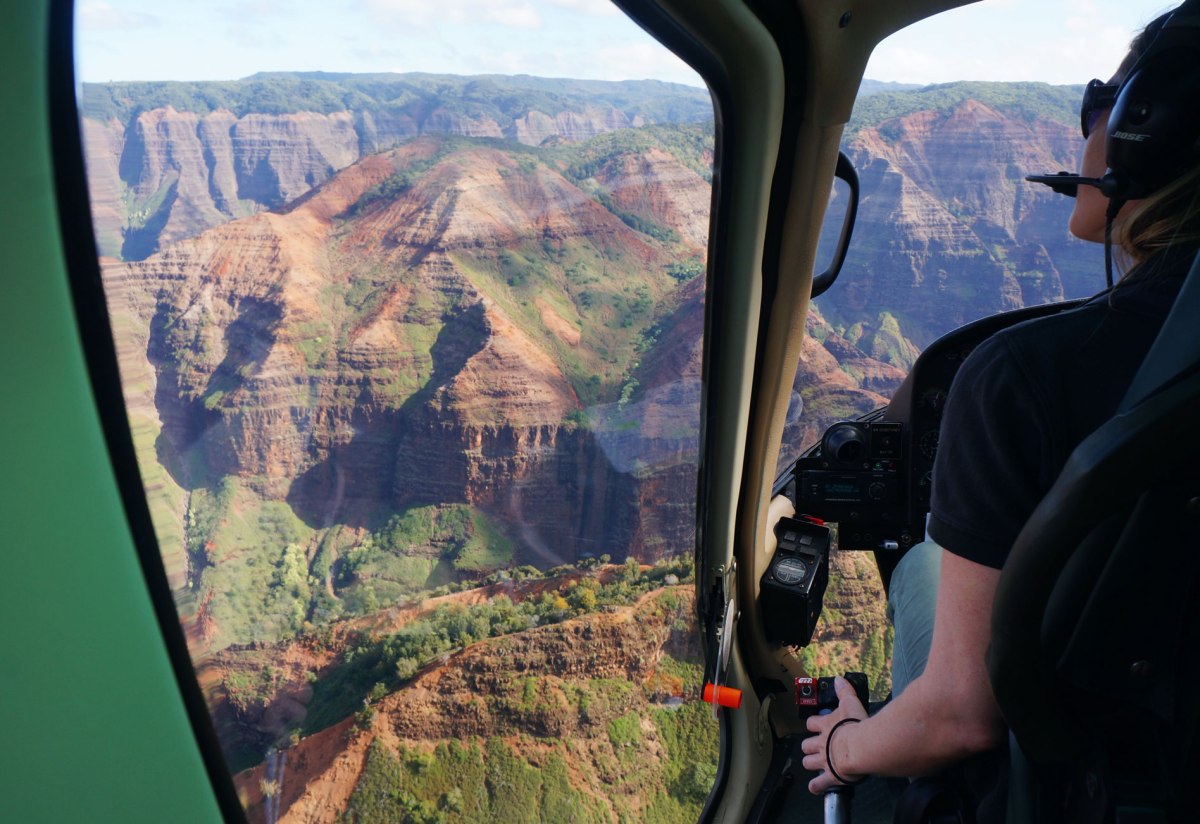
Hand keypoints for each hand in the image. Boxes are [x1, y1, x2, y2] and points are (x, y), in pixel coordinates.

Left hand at [799, 676, 867, 793]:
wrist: (860, 746)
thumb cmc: (855, 724)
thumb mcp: (850, 703)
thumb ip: (844, 691)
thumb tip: (839, 679)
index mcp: (825, 726)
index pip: (812, 724)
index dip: (814, 725)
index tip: (817, 726)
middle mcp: (820, 743)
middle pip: (806, 745)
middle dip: (809, 747)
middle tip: (816, 748)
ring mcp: (823, 760)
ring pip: (808, 763)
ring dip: (811, 764)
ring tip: (817, 765)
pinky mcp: (829, 776)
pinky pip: (818, 784)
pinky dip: (816, 786)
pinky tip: (816, 787)